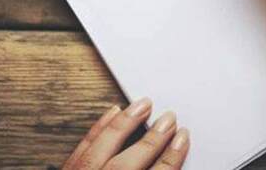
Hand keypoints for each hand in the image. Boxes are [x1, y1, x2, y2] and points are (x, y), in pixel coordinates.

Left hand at [63, 99, 189, 169]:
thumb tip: (170, 159)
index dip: (172, 157)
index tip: (183, 138)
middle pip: (129, 161)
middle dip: (153, 138)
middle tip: (169, 118)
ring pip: (103, 147)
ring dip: (126, 123)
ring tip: (143, 104)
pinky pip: (82, 147)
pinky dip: (98, 128)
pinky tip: (111, 112)